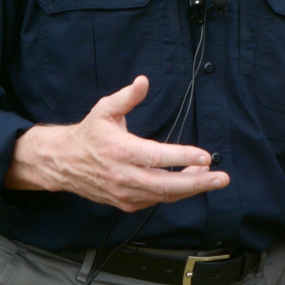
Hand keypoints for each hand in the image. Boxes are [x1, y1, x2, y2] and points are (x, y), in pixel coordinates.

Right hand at [7, 76, 229, 211]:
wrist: (63, 163)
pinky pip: (156, 200)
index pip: (156, 157)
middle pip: (165, 185)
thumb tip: (143, 81)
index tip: (205, 156)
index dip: (182, 157)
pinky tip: (190, 181)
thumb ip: (127, 97)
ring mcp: (124, 193)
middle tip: (221, 178)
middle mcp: (123, 176)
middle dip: (197, 183)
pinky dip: (175, 194)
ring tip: (211, 177)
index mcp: (119, 151)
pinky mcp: (126, 203)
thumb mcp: (105, 110)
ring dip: (190, 188)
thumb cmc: (89, 133)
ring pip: (163, 196)